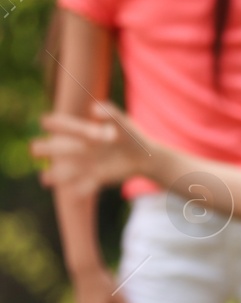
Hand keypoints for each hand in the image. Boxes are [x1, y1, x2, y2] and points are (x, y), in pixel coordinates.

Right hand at [33, 102, 148, 196]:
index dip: (55, 124)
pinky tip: (74, 193)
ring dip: (56, 175)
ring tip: (44, 179)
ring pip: (67, 171)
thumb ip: (110, 113)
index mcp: (84, 133)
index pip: (66, 126)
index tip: (45, 122)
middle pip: (58, 149)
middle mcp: (81, 149)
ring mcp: (88, 164)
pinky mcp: (98, 178)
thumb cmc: (131, 135)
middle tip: (34, 149)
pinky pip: (86, 186)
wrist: (143, 157)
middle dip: (46, 149)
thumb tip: (93, 109)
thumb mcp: (123, 122)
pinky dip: (81, 190)